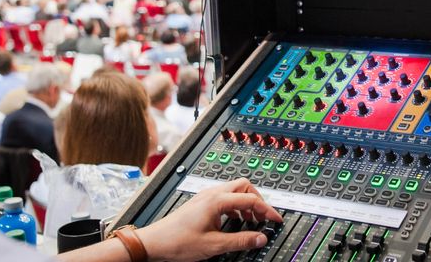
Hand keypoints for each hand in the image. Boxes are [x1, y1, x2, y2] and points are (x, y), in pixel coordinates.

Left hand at [136, 179, 282, 261]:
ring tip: (250, 222)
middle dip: (257, 200)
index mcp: (217, 200)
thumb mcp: (214, 245)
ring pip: (234, 191)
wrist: (155, 242)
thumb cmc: (178, 241)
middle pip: (244, 186)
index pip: (251, 198)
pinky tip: (234, 221)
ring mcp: (205, 196)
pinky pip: (224, 197)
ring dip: (246, 203)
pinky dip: (235, 206)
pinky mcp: (201, 202)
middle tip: (263, 217)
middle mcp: (211, 194)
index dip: (267, 209)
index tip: (275, 220)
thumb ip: (240, 241)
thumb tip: (260, 238)